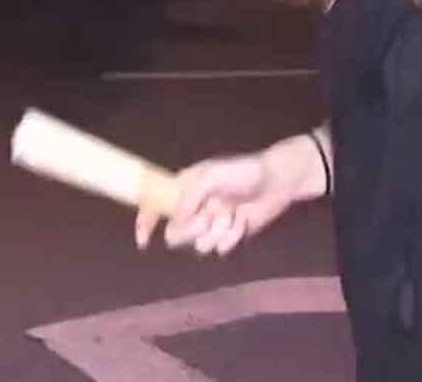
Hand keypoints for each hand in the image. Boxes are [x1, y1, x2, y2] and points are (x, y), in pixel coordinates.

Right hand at [133, 137, 314, 255]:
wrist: (278, 182)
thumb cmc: (243, 173)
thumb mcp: (212, 177)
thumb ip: (189, 197)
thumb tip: (174, 223)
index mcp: (186, 187)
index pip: (157, 204)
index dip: (146, 222)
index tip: (144, 242)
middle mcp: (195, 207)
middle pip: (177, 233)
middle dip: (192, 230)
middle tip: (209, 218)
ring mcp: (212, 222)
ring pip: (200, 245)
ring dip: (216, 233)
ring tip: (231, 216)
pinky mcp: (229, 234)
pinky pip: (220, 248)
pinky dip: (231, 237)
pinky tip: (242, 222)